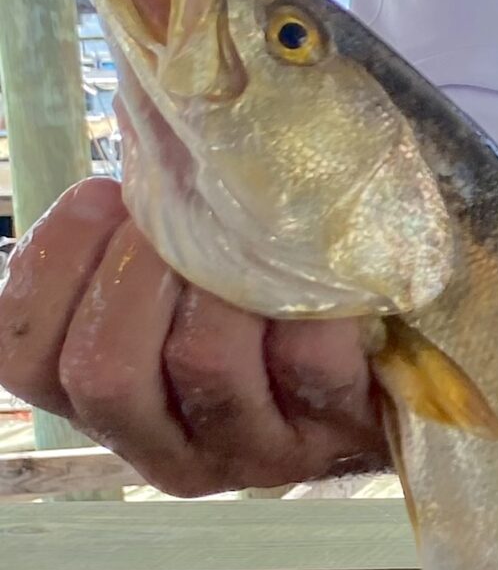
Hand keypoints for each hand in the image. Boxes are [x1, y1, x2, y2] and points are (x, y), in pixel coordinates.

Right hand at [0, 179, 384, 495]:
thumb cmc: (270, 320)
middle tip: (177, 217)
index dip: (48, 268)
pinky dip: (311, 302)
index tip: (100, 195)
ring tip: (250, 239)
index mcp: (107, 407)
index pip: (21, 358)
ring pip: (204, 361)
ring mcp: (247, 454)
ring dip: (226, 281)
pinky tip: (323, 270)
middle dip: (135, 271)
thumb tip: (147, 115)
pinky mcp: (330, 437)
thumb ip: (148, 235)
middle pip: (101, 370)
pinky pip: (309, 360)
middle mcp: (162, 447)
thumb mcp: (190, 286)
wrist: (388, 387)